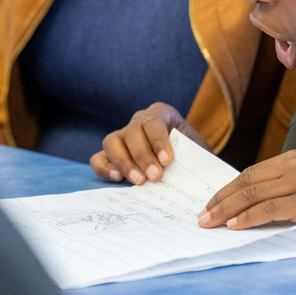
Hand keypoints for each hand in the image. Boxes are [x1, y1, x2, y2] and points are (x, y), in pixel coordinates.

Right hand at [90, 102, 209, 184]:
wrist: (183, 158)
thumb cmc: (190, 152)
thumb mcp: (196, 148)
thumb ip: (194, 154)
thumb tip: (194, 167)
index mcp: (161, 113)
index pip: (155, 122)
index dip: (159, 141)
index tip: (167, 161)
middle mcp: (139, 120)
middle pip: (133, 133)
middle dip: (143, 156)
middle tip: (155, 177)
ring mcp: (121, 135)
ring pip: (112, 142)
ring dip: (124, 163)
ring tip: (139, 181)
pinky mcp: (110, 153)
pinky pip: (99, 157)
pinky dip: (104, 167)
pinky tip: (117, 178)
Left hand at [197, 150, 295, 233]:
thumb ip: (287, 184)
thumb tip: (255, 201)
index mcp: (293, 158)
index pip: (250, 172)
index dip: (228, 188)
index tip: (212, 202)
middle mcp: (293, 166)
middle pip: (246, 182)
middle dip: (220, 200)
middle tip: (202, 215)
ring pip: (252, 194)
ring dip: (227, 210)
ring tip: (210, 222)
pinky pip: (268, 209)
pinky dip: (248, 217)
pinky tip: (235, 225)